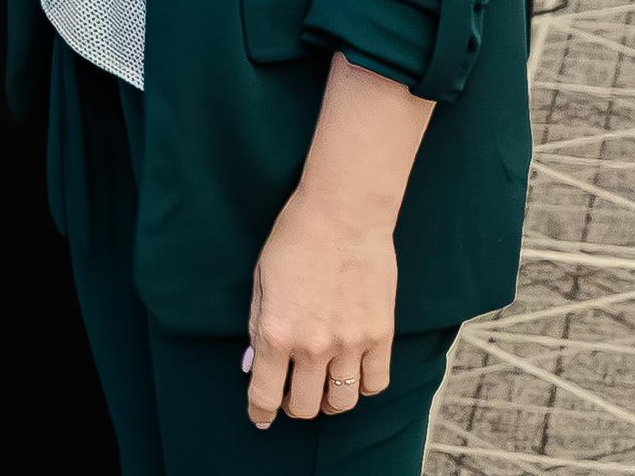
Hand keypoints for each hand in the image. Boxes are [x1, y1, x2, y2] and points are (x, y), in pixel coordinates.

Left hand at [243, 187, 398, 428]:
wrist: (342, 216)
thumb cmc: (293, 241)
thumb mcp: (260, 282)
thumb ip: (256, 327)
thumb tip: (254, 365)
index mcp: (275, 333)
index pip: (265, 395)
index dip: (260, 413)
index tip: (260, 418)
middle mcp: (312, 347)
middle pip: (304, 407)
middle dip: (294, 406)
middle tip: (293, 394)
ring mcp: (350, 345)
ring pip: (342, 403)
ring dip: (329, 402)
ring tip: (324, 387)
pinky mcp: (381, 336)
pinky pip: (374, 384)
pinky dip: (362, 386)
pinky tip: (353, 373)